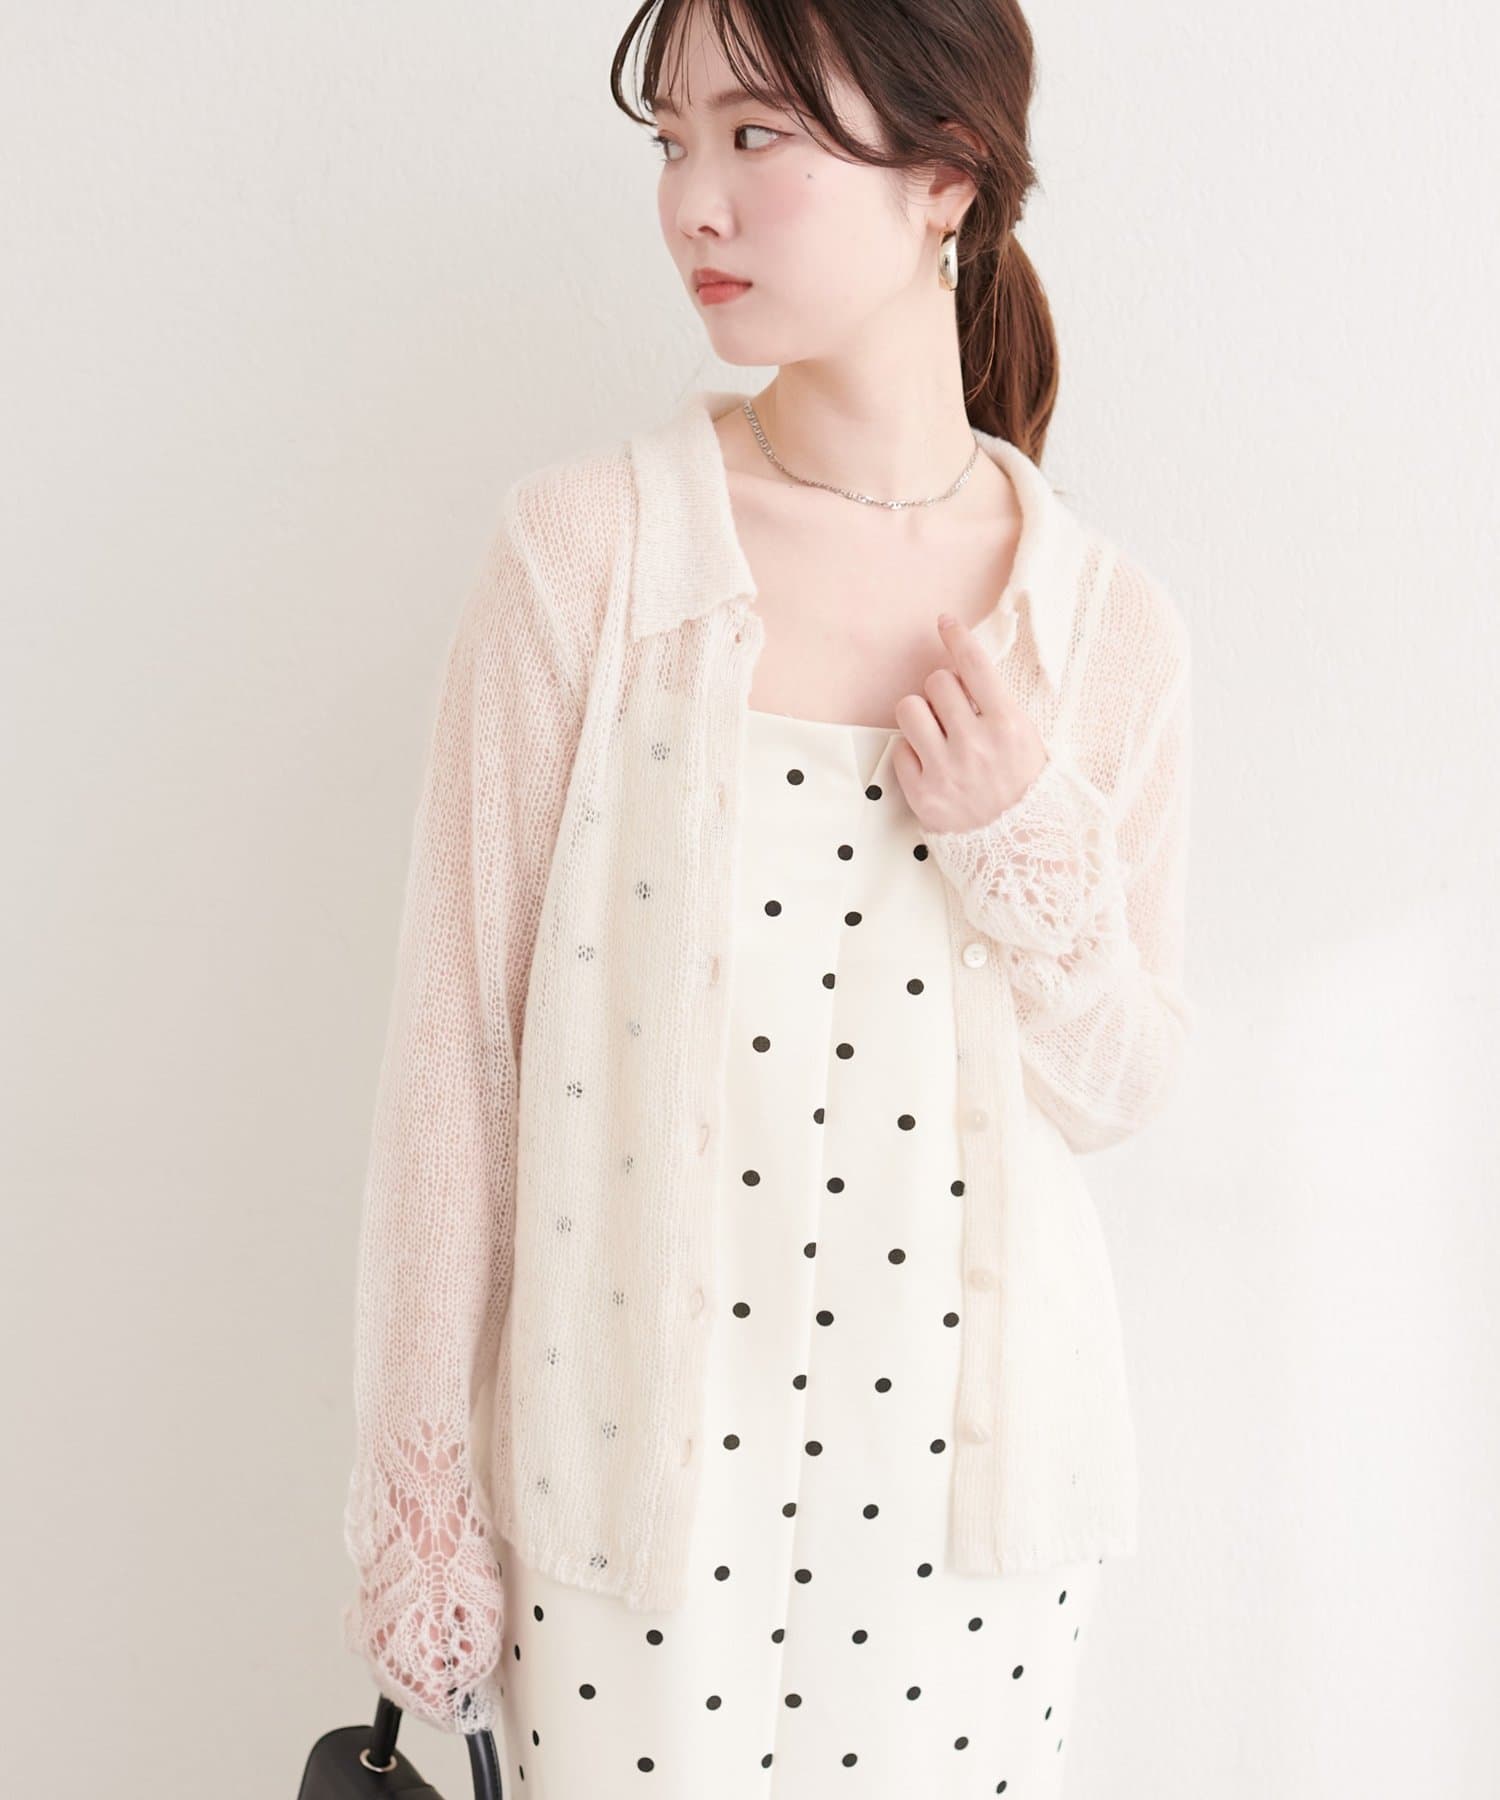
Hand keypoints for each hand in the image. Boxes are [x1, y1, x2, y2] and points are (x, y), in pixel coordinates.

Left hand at [888, 612, 1048, 832]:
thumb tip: (966, 669)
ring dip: (920, 714)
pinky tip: (932, 764)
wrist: (1020, 850)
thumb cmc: (1026, 789)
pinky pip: (900, 749)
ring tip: (936, 732)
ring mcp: (946, 769)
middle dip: (942, 689)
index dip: (956, 636)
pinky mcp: (922, 794)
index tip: (944, 622)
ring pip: (909, 708)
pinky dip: (913, 752)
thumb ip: (999, 706)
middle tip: (953, 709)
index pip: (975, 665)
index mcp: (1009, 725)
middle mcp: (975, 743)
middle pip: (936, 682)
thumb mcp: (1030, 741)